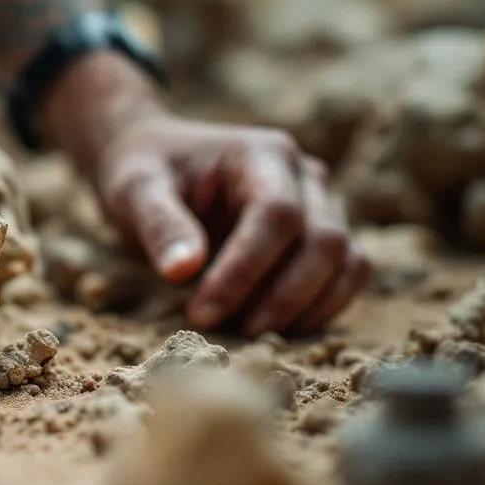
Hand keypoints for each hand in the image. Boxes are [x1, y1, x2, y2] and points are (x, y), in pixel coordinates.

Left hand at [94, 114, 370, 335]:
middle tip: (223, 332)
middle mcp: (305, 175)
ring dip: (301, 309)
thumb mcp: (136, 192)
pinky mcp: (325, 234)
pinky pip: (348, 274)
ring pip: (344, 262)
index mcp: (262, 152)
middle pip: (323, 242)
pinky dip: (318, 308)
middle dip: (278, 298)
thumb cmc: (146, 174)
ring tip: (242, 332)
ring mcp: (323, 204)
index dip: (246, 270)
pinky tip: (268, 326)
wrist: (157, 160)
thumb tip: (183, 271)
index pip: (277, 214)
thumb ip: (160, 226)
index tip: (201, 313)